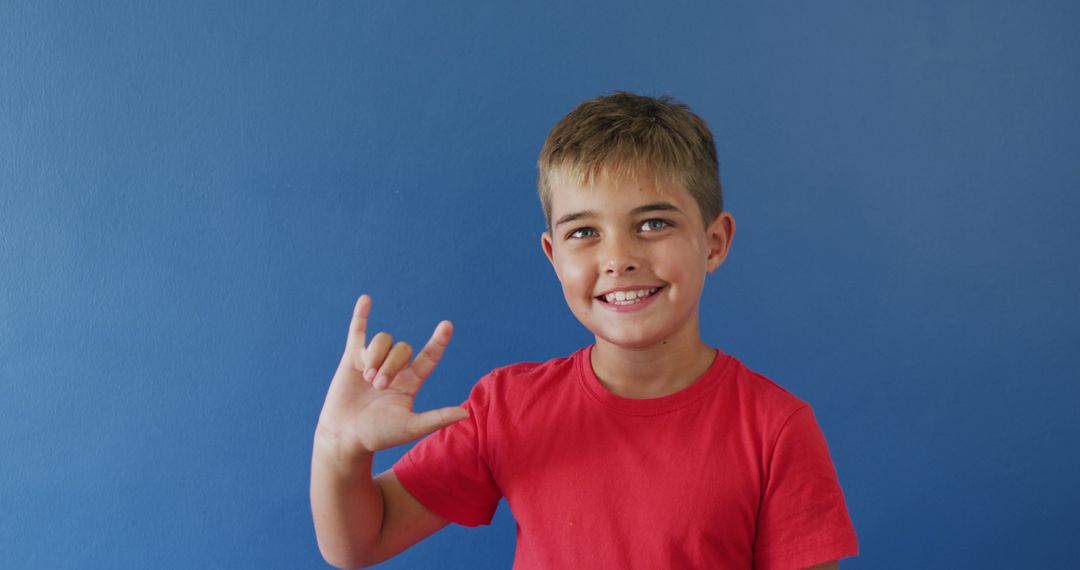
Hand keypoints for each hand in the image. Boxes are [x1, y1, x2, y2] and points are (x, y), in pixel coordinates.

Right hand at [315, 295, 468, 458]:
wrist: (345, 437)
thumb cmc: (379, 436)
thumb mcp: (410, 427)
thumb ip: (436, 418)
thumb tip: (465, 413)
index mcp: (411, 383)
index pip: (429, 357)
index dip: (438, 342)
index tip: (447, 326)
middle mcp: (395, 369)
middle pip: (402, 348)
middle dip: (390, 365)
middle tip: (379, 386)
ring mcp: (373, 362)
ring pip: (382, 340)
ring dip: (376, 357)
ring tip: (367, 380)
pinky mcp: (352, 359)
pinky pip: (358, 332)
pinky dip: (361, 315)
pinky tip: (366, 299)